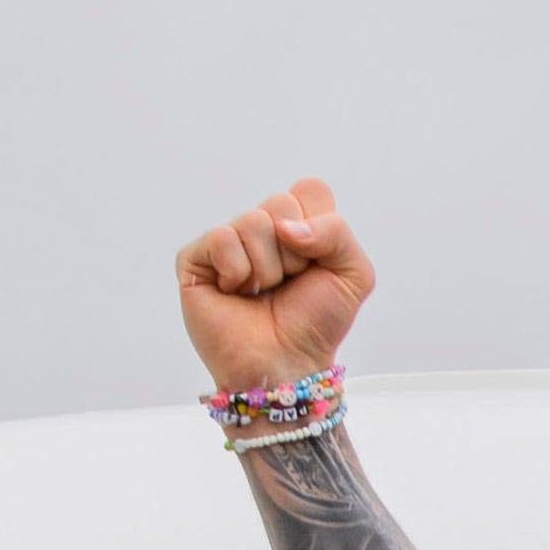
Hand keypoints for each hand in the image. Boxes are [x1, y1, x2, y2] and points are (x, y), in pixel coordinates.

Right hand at [178, 177, 375, 391]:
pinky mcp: (195, 259)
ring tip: (262, 291)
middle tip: (289, 281)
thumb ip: (336, 232)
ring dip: (268, 267)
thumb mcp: (353, 273)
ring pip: (251, 221)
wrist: (287, 361)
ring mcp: (227, 242)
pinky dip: (237, 272)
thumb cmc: (317, 320)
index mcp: (298, 223)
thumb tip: (284, 226)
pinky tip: (236, 293)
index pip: (310, 189)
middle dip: (295, 252)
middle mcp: (261, 228)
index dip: (321, 228)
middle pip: (280, 202)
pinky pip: (220, 239)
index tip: (317, 263)